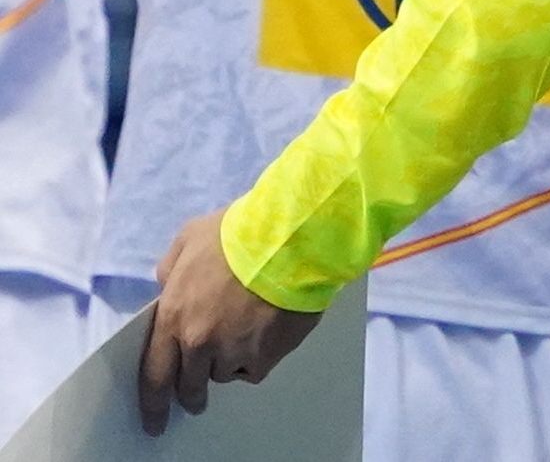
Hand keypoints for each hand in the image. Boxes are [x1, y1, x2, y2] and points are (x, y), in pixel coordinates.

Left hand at [138, 211, 320, 435]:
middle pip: (190, 384)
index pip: (155, 375)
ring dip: (228, 362)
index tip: (155, 422)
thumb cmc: (239, 232)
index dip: (153, 403)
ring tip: (245, 335)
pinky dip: (257, 357)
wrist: (292, 237)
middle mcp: (199, 344)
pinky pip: (255, 368)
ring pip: (224, 373)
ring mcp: (234, 352)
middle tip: (198, 396)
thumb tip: (168, 285)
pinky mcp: (266, 355)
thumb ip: (171, 267)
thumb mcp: (191, 236)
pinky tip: (266, 334)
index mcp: (175, 317)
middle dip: (192, 391)